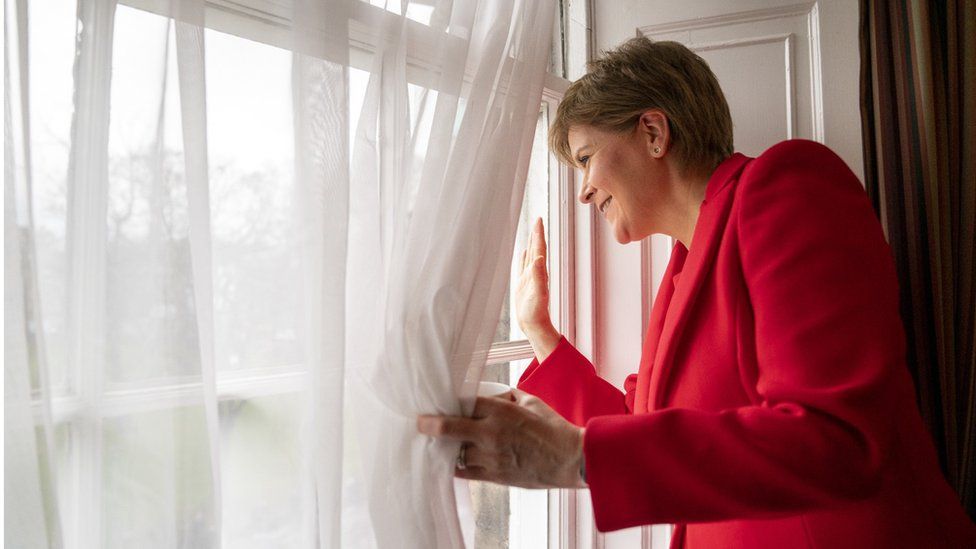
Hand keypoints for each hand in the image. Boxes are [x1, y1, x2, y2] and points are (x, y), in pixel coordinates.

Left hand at [417, 389, 584, 488]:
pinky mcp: (494, 475)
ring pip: (455, 451)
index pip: (463, 403)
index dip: (448, 402)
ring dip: (445, 447)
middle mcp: (491, 433)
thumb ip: (506, 397)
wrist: (569, 459)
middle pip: (450, 427)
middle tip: (419, 422)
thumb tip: (491, 397)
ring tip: (435, 442)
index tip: (437, 402)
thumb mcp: (530, 401)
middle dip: (430, 424)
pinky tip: (448, 461)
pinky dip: (454, 465)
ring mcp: (490, 456)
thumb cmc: (553, 428)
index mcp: (500, 410)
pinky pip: (465, 471)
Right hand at [516, 218, 559, 360]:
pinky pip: (523, 265)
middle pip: (536, 248)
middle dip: (536, 234)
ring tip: (532, 232)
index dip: (538, 234)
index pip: (539, 248)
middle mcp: (535, 272)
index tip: (539, 219)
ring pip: (531, 255)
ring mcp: (529, 277)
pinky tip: (524, 252)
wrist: (533, 325)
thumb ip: (538, 276)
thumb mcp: (538, 293)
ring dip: (532, 242)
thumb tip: (539, 258)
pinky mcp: (523, 284)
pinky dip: (524, 256)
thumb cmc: (535, 312)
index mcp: (539, 271)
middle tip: (537, 220)